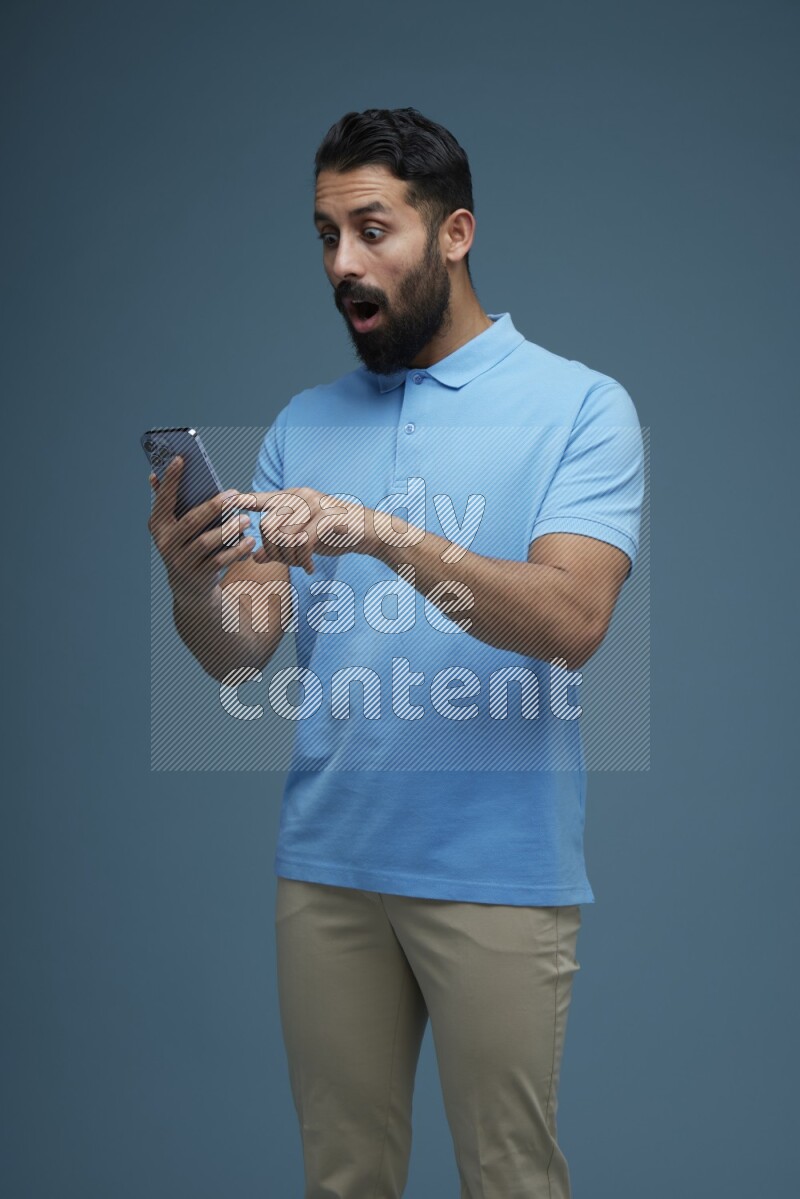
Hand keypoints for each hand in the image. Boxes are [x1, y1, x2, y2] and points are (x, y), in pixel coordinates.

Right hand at [147, 456, 254, 597]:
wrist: (188, 587)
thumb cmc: (186, 545)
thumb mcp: (175, 526)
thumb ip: (168, 502)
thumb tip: (155, 475)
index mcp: (158, 525)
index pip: (163, 499)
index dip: (171, 480)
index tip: (181, 458)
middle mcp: (165, 543)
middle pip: (190, 521)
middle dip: (213, 507)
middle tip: (235, 495)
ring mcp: (180, 561)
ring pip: (205, 543)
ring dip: (228, 530)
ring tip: (246, 519)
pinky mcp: (198, 575)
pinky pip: (219, 561)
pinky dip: (236, 551)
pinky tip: (250, 541)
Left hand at [236, 486, 371, 574]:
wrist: (369, 532)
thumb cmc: (334, 533)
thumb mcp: (304, 538)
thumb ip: (279, 545)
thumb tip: (255, 557)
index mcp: (293, 497)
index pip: (262, 499)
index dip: (243, 501)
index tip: (229, 503)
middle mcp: (301, 496)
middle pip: (268, 526)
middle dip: (274, 551)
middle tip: (288, 562)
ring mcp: (315, 505)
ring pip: (285, 537)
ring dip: (290, 559)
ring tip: (301, 565)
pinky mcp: (327, 518)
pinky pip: (303, 543)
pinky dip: (303, 561)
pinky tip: (309, 569)